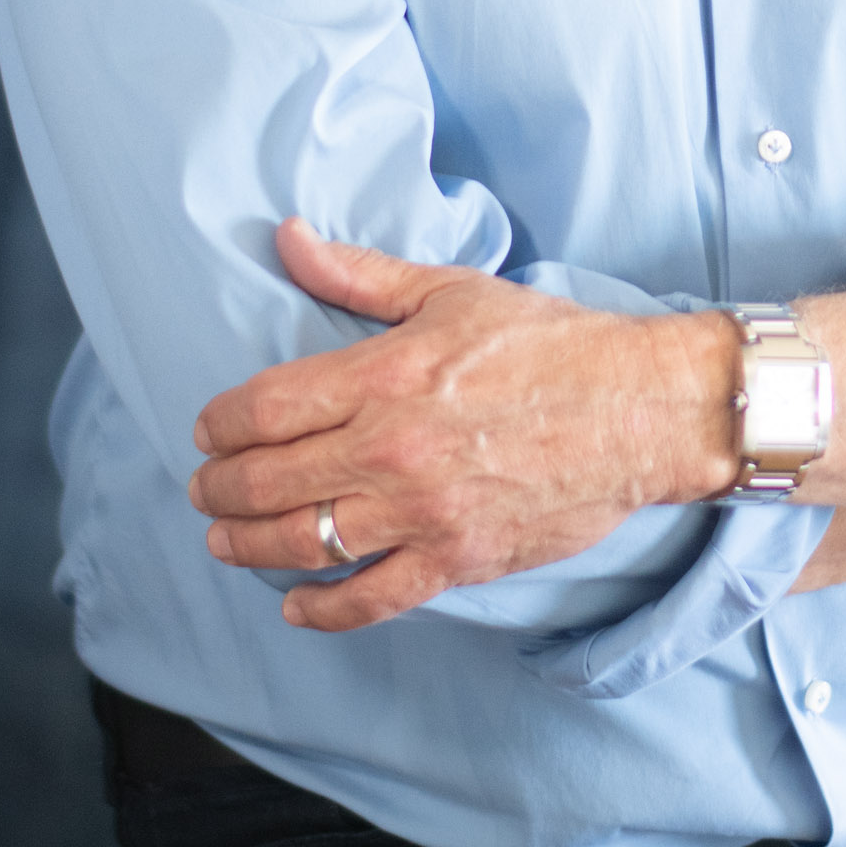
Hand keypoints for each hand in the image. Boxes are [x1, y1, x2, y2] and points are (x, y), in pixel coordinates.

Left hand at [187, 220, 728, 632]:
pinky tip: (295, 602)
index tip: (208, 431)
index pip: (266, 407)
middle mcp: (392, 447)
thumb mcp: (451, 291)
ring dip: (249, 545)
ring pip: (304, 542)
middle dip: (220, 488)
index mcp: (386, 373)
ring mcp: (422, 510)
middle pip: (269, 480)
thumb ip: (360, 274)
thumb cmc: (552, 343)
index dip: (221, 424)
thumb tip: (288, 238)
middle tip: (205, 489)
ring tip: (225, 540)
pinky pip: (370, 597)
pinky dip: (323, 608)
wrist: (640, 409)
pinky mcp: (457, 557)